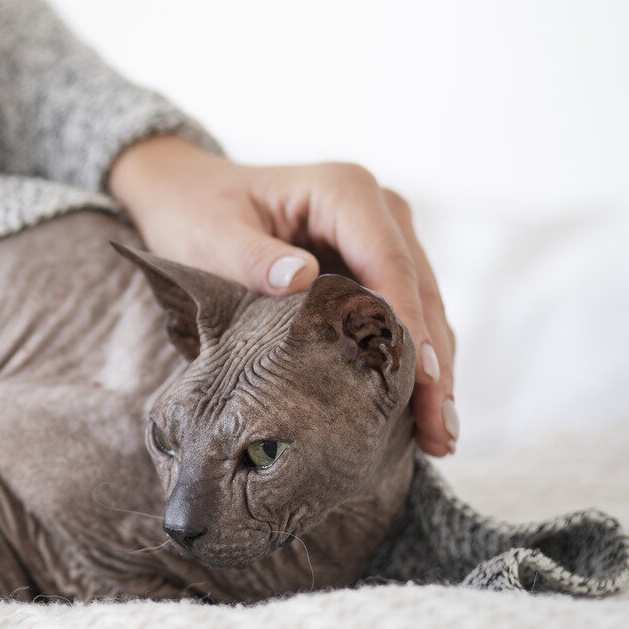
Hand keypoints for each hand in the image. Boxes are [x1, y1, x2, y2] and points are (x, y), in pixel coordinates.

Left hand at [108, 135, 457, 455]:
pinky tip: (418, 416)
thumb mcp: (211, 235)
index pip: (389, 262)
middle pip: (420, 291)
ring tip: (439, 437)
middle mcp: (377, 211)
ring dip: (434, 374)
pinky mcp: (373, 269)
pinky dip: (412, 366)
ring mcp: (381, 239)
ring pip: (423, 310)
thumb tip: (300, 280)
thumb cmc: (198, 212)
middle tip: (440, 431)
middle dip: (433, 364)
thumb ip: (252, 258)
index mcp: (344, 191)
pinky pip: (403, 319)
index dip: (408, 323)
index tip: (421, 378)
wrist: (188, 195)